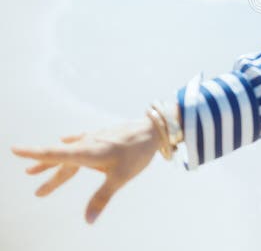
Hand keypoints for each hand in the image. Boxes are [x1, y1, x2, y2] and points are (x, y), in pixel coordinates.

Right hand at [10, 117, 163, 223]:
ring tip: (35, 172)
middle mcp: (87, 143)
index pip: (55, 154)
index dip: (35, 154)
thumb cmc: (137, 152)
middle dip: (46, 175)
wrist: (154, 130)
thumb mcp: (120, 178)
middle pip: (61, 161)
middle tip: (37, 193)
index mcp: (87, 152)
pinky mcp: (102, 135)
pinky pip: (79, 141)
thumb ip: (101, 198)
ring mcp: (94, 138)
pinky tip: (64, 140)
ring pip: (69, 152)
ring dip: (53, 163)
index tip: (15, 150)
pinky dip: (68, 145)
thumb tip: (88, 221)